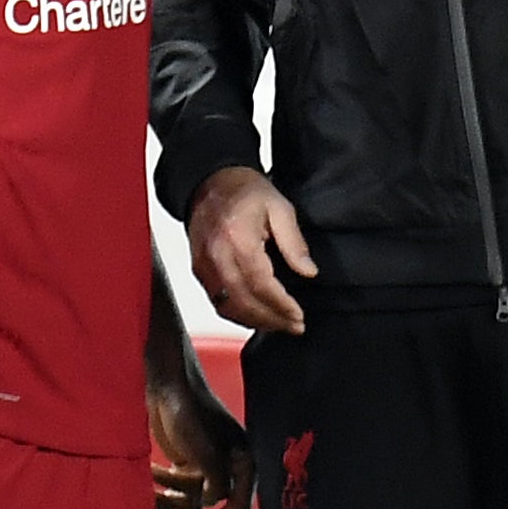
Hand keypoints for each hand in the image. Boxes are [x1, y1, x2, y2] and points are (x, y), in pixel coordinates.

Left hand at [148, 356, 252, 508]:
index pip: (239, 504)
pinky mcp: (184, 461)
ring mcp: (204, 464)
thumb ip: (215, 482)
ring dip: (168, 490)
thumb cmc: (191, 411)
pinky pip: (176, 489)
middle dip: (182, 498)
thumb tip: (212, 503)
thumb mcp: (207, 451)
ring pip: (188, 497)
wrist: (166, 383)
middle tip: (163, 499)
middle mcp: (227, 465)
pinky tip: (150, 480)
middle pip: (209, 503)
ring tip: (151, 473)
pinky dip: (162, 489)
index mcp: (242, 461)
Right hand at [186, 167, 314, 334]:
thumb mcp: (280, 208)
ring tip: (279, 324)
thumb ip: (294, 243)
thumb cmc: (244, 191)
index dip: (281, 305)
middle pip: (244, 301)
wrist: (211, 182)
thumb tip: (308, 271)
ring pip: (228, 307)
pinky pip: (217, 301)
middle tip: (294, 326)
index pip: (261, 284)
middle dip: (272, 319)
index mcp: (237, 238)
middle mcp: (216, 255)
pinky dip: (237, 314)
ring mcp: (204, 265)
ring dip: (255, 321)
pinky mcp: (199, 270)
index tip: (298, 316)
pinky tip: (256, 316)